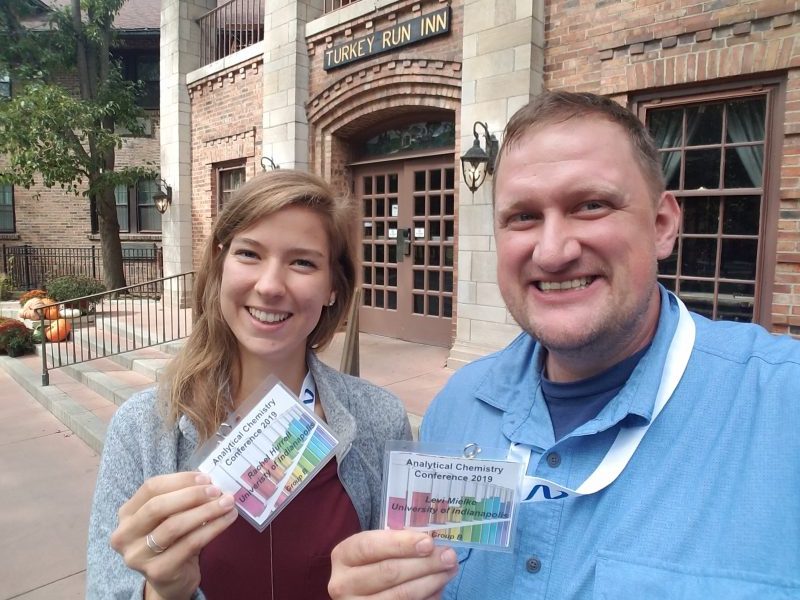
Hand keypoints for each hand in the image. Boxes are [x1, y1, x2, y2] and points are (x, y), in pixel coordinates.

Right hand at [109, 472, 237, 599]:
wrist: (171, 580)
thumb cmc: (172, 541)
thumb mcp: (170, 516)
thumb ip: (182, 498)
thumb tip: (209, 481)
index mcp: (127, 514)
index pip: (151, 488)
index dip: (180, 480)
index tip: (206, 478)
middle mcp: (125, 535)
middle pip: (158, 506)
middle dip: (192, 495)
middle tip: (217, 491)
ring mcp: (138, 555)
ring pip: (174, 525)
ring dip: (206, 511)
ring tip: (227, 503)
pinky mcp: (158, 571)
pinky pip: (190, 544)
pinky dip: (212, 528)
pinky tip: (227, 519)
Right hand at [328, 530, 457, 599]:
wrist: (359, 591)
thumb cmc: (374, 561)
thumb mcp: (377, 547)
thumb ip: (397, 541)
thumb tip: (432, 542)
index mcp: (344, 556)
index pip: (371, 547)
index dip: (401, 544)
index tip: (428, 542)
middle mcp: (343, 584)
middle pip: (389, 572)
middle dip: (424, 564)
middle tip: (449, 556)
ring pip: (400, 596)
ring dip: (431, 582)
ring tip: (449, 571)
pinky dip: (427, 599)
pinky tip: (438, 588)